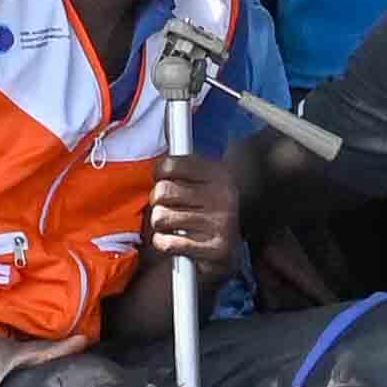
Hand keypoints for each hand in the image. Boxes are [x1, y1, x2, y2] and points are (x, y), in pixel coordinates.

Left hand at [142, 153, 242, 269]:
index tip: (162, 180)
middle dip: (157, 202)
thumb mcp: (201, 182)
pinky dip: (163, 244)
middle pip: (162, 191)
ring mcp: (221, 223)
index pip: (169, 165)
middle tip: (167, 208)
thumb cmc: (206, 211)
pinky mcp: (216, 249)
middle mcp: (223, 195)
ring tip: (171, 226)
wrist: (230, 251)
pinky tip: (172, 242)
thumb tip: (161, 135)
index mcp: (219, 173)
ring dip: (159, 225)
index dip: (159, 174)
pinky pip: (167, 243)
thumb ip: (180, 166)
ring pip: (160, 217)